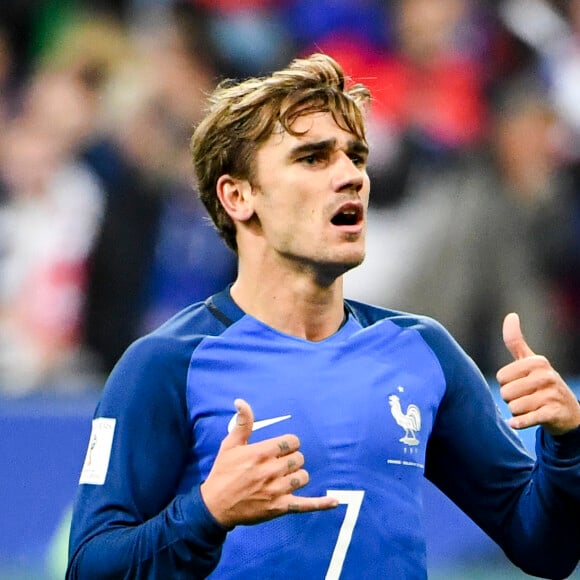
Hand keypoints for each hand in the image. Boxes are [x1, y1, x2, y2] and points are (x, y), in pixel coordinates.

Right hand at [200, 398, 337, 527]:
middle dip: (292, 459)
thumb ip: (242, 422)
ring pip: (303, 477)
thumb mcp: (230, 444)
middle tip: (280, 464)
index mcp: (261, 453)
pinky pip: (306, 505)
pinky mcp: (280, 507)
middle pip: (298, 458)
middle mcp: (271, 470)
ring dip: (297, 475)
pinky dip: (321, 503)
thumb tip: (241, 401)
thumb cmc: (223, 472)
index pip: (291, 442)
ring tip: (285, 477)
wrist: (215, 506)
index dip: (289, 444)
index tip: (281, 448)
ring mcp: (277, 490)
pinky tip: (334, 501)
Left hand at [496, 312, 579, 434]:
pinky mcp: (554, 413)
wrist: (567, 413)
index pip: (501, 377)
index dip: (506, 385)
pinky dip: (519, 423)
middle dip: (511, 400)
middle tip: (526, 398)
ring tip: (530, 408)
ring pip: (514, 407)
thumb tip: (511, 315)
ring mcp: (552, 394)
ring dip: (517, 412)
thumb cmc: (541, 383)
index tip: (520, 384)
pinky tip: (515, 424)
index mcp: (537, 361)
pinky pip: (527, 418)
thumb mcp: (530, 361)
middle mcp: (546, 376)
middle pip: (506, 393)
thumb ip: (516, 341)